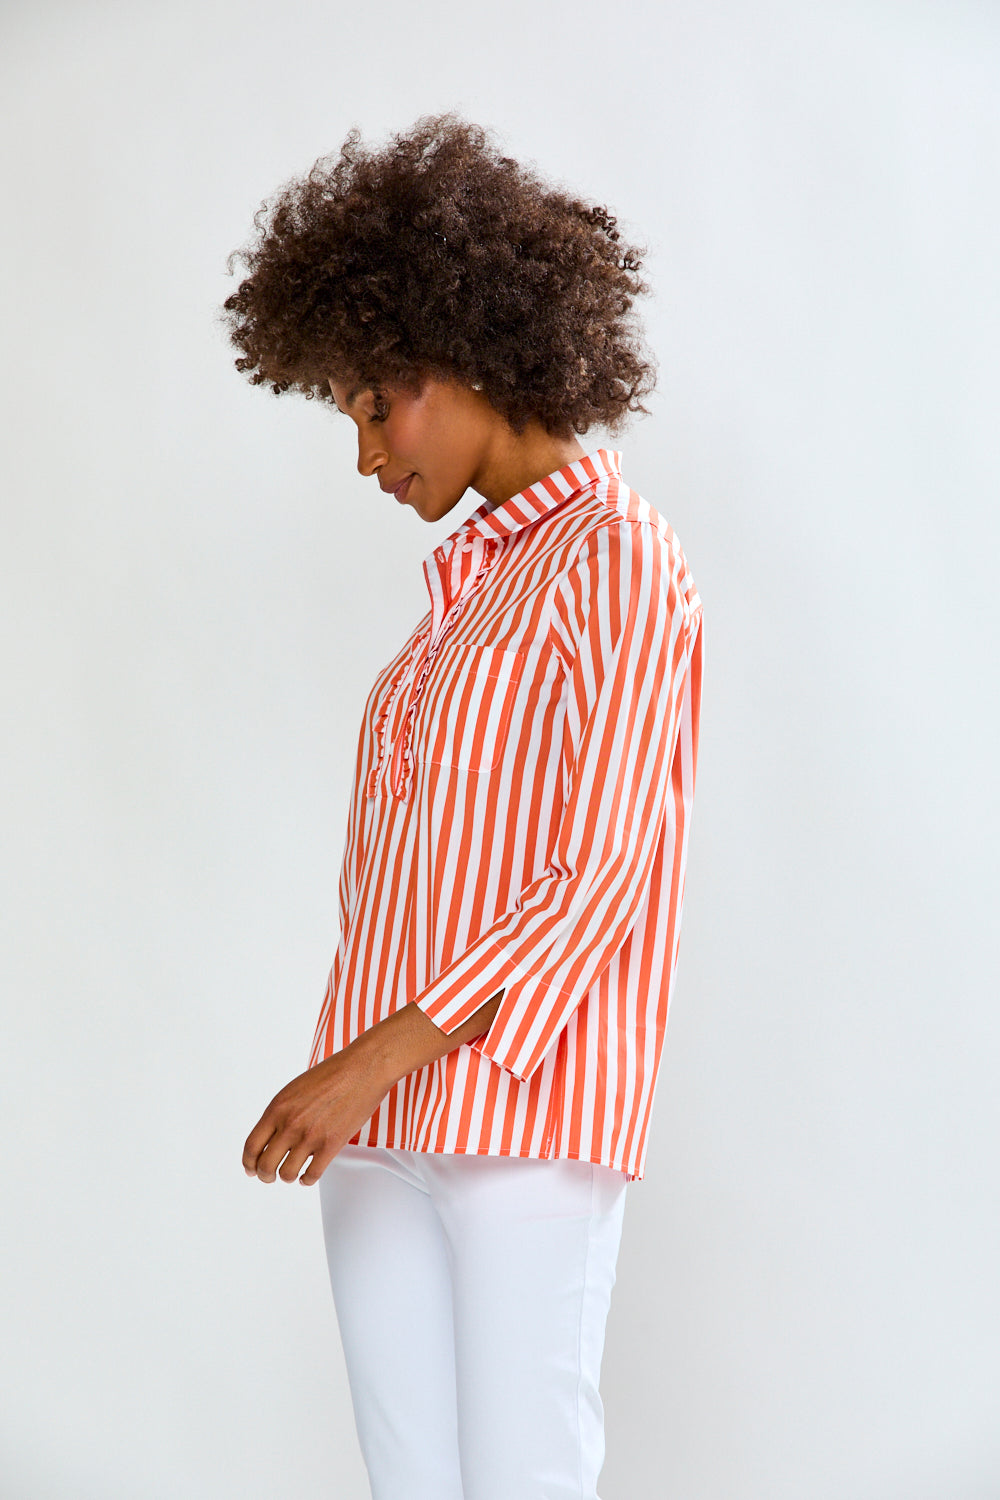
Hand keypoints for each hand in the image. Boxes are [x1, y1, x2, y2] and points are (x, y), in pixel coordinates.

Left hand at [242, 1042, 390, 1186]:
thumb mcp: (295, 1089)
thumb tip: (271, 1137)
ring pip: (287, 1174)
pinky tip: (308, 1175)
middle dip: (265, 1176)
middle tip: (270, 1177)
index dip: (248, 1164)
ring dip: (287, 1177)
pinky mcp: (332, 1144)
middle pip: (265, 1166)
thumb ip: (280, 1113)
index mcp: (277, 1108)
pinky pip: (312, 1175)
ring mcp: (311, 1135)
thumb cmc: (331, 1074)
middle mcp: (290, 1124)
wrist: (362, 1068)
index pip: (251, 1147)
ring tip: (293, 1173)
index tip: (251, 1170)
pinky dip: (307, 1180)